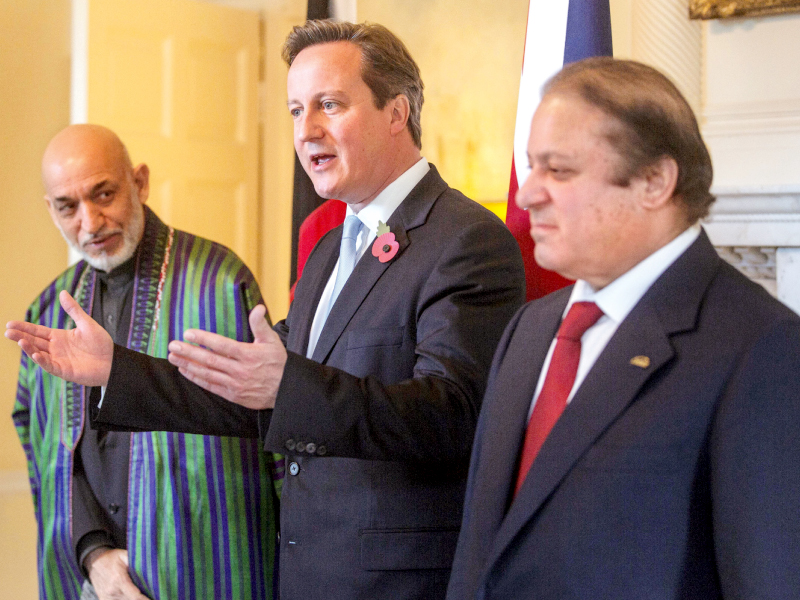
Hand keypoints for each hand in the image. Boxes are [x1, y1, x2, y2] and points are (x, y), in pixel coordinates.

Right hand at [5, 290, 112, 385]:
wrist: (113, 361)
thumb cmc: (101, 343)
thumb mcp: (86, 323)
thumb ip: (73, 310)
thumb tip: (62, 292)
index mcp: (59, 337)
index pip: (37, 331)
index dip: (24, 327)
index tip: (10, 323)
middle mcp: (56, 348)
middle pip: (34, 341)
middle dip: (21, 336)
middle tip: (8, 331)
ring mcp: (58, 360)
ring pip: (39, 353)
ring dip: (29, 348)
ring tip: (19, 341)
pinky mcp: (64, 370)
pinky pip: (49, 365)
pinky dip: (42, 360)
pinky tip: (36, 354)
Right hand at [86, 548, 147, 599]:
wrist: (94, 561)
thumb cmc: (112, 558)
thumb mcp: (125, 555)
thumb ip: (137, 561)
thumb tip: (151, 564)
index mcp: (119, 579)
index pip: (135, 596)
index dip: (145, 599)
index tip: (154, 598)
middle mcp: (112, 591)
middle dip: (141, 598)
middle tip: (150, 593)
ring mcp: (107, 597)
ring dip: (133, 599)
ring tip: (141, 594)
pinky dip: (125, 599)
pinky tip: (130, 595)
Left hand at [167, 304, 285, 408]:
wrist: (286, 390)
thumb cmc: (278, 363)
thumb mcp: (272, 341)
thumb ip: (261, 324)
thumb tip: (258, 308)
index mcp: (248, 354)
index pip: (222, 345)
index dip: (204, 339)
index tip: (188, 333)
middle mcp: (240, 370)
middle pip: (210, 360)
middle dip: (189, 352)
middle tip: (173, 345)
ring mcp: (235, 384)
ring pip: (207, 373)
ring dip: (188, 365)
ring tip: (173, 357)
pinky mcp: (232, 395)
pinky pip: (211, 386)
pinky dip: (197, 378)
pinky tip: (185, 371)